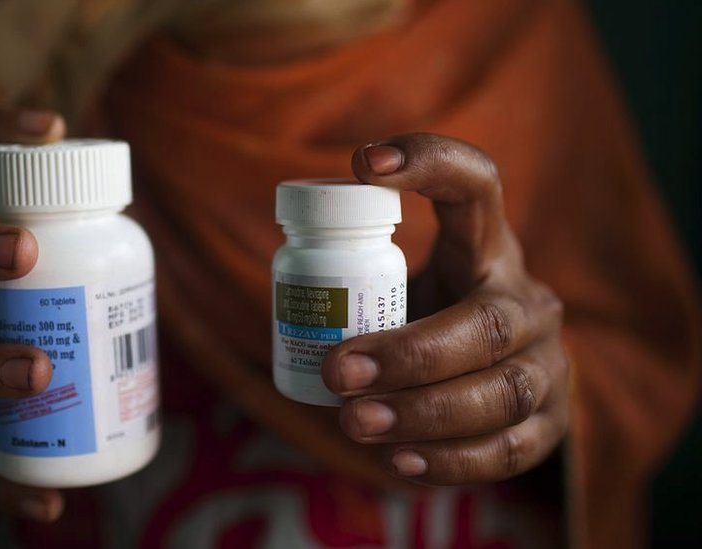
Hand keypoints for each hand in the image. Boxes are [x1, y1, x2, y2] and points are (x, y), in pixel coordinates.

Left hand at [321, 133, 567, 484]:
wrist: (496, 375)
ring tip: (356, 424)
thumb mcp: (399, 285)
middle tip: (336, 373)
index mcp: (486, 248)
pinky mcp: (551, 422)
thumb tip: (285, 296)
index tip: (363, 164)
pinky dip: (453, 461)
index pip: (477, 185)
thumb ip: (357, 278)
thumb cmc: (427, 318)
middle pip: (488, 323)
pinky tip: (400, 462)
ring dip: (423, 414)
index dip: (430, 161)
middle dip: (409, 354)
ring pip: (502, 392)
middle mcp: (527, 300)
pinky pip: (511, 450)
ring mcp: (549, 363)